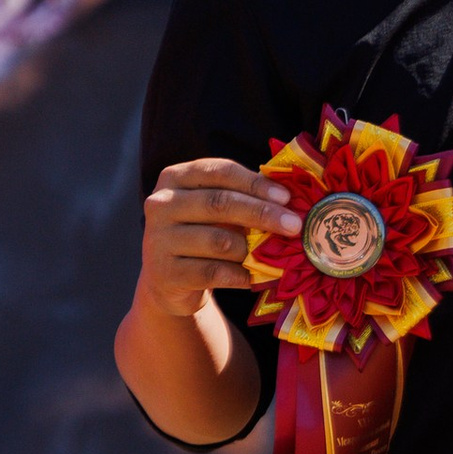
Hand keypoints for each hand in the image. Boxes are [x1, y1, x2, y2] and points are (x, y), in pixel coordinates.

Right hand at [136, 155, 293, 320]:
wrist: (168, 281)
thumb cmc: (201, 234)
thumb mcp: (213, 208)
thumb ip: (240, 196)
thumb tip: (288, 198)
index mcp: (174, 178)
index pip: (220, 172)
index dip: (256, 183)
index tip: (286, 197)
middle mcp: (161, 204)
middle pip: (219, 203)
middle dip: (262, 213)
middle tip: (293, 225)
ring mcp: (158, 240)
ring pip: (218, 241)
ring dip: (252, 249)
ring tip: (273, 254)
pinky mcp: (165, 274)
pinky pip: (214, 273)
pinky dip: (240, 275)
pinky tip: (255, 276)